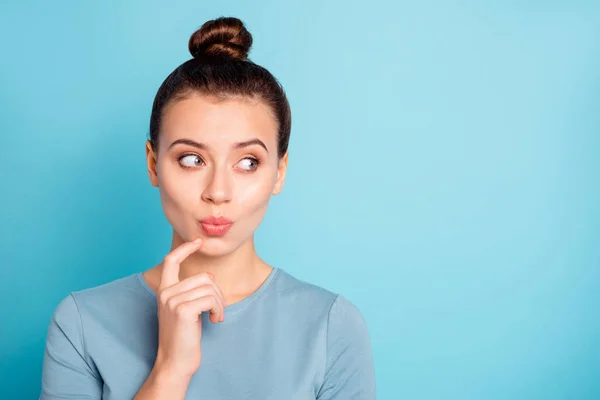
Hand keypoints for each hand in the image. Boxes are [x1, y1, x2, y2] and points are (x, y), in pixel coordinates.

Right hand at [153, 239, 225, 379]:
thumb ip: (191, 291)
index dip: (185, 248)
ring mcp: (172, 300)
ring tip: (216, 316)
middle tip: (218, 310)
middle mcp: (165, 293)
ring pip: (210, 288)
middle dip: (218, 293)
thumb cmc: (184, 337)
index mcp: (164, 290)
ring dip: (219, 303)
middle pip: (204, 277)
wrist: (175, 362)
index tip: (198, 241)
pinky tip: (215, 321)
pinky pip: (211, 299)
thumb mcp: (185, 309)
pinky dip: (218, 309)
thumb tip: (209, 277)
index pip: (171, 260)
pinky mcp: (182, 310)